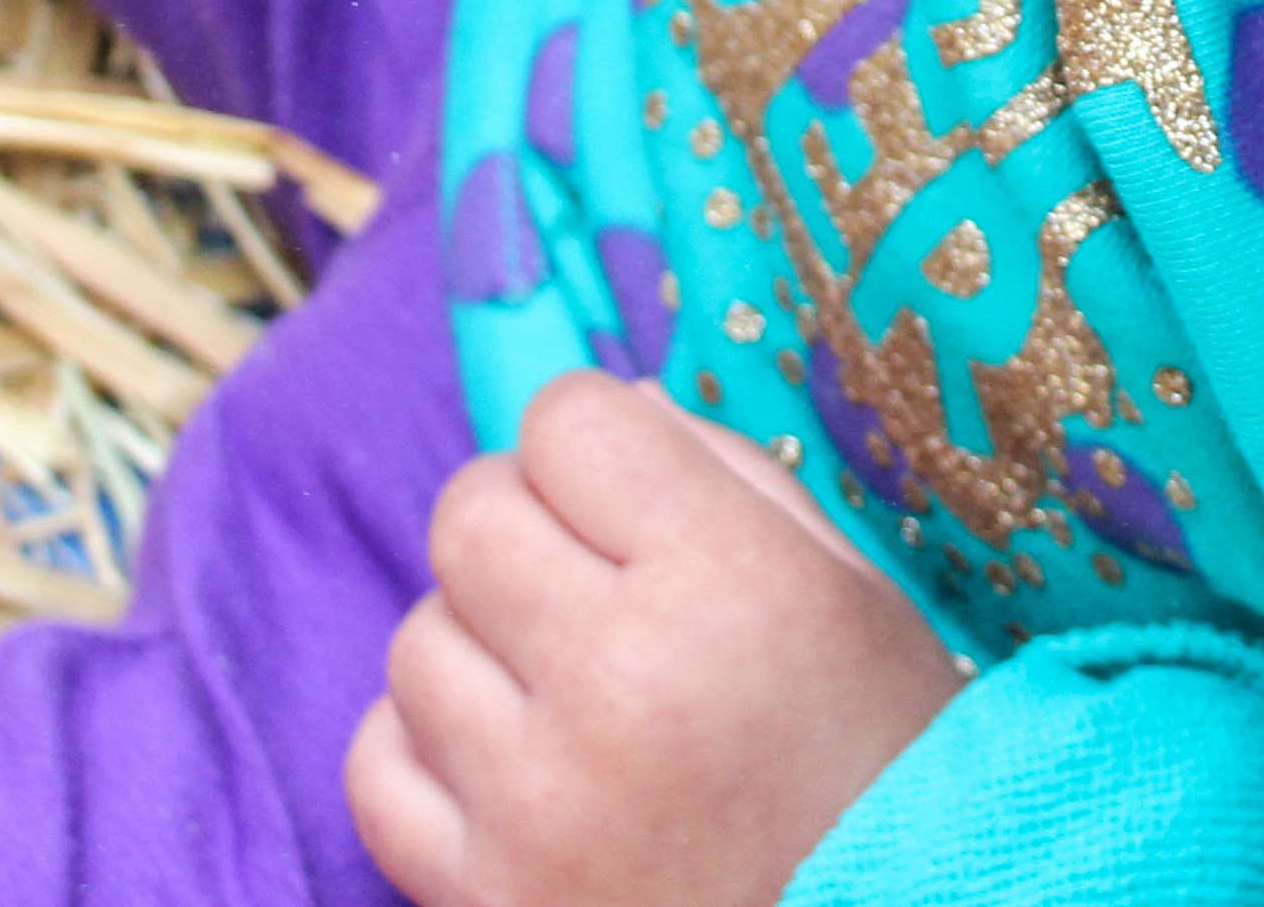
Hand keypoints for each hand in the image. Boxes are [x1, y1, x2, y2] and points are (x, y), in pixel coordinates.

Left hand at [347, 372, 965, 906]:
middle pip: (469, 511)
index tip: (630, 495)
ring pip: (417, 636)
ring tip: (567, 691)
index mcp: (726, 586)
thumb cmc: (885, 774)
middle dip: (524, 524)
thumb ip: (733, 479)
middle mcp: (616, 681)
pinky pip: (377, 765)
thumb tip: (613, 406)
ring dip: (480, 644)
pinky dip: (426, 750)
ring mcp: (535, 801)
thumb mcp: (857, 599)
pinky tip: (509, 762)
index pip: (566, 419)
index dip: (596, 444)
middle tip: (591, 583)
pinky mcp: (481, 895)